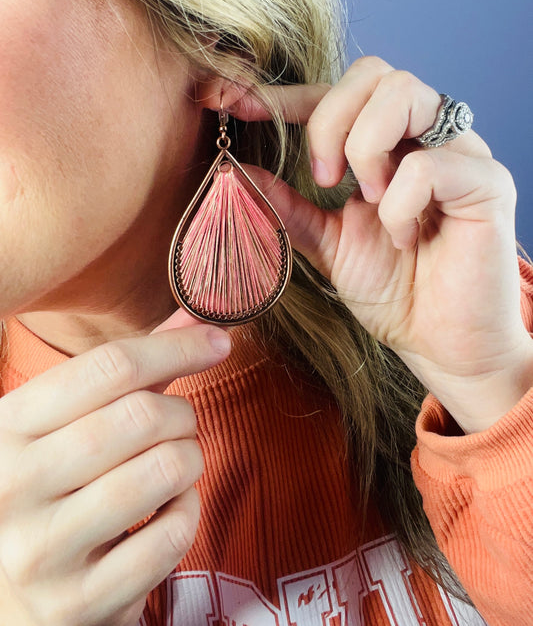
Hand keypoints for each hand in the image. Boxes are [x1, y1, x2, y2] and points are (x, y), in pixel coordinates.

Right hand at [0, 320, 230, 625]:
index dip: (178, 346)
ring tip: (174, 465)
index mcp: (6, 428)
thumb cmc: (47, 492)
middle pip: (141, 416)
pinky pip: (172, 536)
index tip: (218, 341)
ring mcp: (42, 550)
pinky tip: (168, 512)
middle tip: (180, 424)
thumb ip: (129, 372)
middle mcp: (12, 486)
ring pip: (164, 470)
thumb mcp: (64, 427)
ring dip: (190, 459)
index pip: (110, 366)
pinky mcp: (79, 602)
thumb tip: (197, 320)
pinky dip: (187, 513)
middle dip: (182, 413)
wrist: (9, 598)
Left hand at [229, 56, 532, 432]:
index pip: (341, 92)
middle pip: (375, 74)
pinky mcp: (488, 185)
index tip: (240, 105)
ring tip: (366, 201)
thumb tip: (240, 172)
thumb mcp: (328, 243)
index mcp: (392, 146)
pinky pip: (429, 166)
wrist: (440, 344)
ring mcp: (462, 155)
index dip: (290, 95)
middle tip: (323, 180)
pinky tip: (405, 239)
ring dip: (365, 149)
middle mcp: (429, 137)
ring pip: (404, 95)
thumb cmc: (394, 290)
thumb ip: (289, 206)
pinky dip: (399, 205)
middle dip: (330, 120)